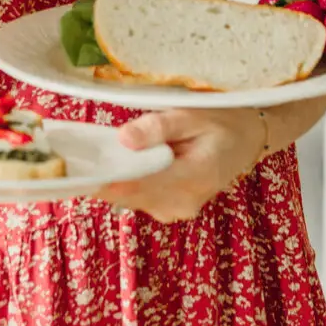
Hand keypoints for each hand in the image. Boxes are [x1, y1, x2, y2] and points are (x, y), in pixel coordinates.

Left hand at [96, 106, 265, 223]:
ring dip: (117, 179)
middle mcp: (183, 202)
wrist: (246, 141)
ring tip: (110, 153)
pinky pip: (139, 200)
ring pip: (131, 199)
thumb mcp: (192, 114)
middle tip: (87, 152)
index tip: (79, 168)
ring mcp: (176, 210)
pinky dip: (129, 183)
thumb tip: (123, 139)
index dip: (105, 179)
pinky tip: (131, 164)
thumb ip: (159, 127)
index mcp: (193, 177)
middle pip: (129, 195)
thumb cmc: (220, 122)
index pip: (138, 186)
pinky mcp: (171, 211)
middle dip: (107, 175)